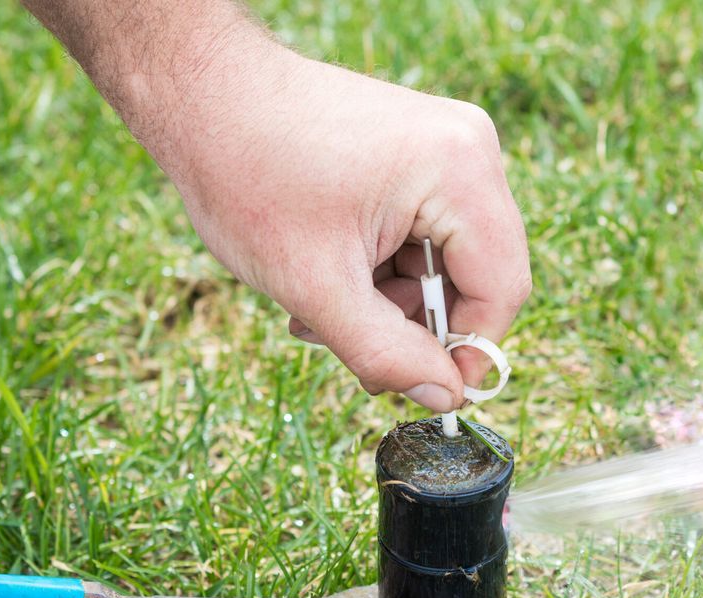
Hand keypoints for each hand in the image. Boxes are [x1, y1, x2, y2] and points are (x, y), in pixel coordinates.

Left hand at [25, 2, 530, 412]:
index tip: (424, 390)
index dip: (469, 352)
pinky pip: (423, 235)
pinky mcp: (418, 152)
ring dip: (386, 303)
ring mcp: (445, 147)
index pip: (501, 289)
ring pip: (443, 263)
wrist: (202, 95)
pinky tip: (326, 275)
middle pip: (475, 276)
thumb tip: (445, 398)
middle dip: (412, 325)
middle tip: (350, 351)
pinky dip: (379, 269)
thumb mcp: (316, 286)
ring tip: (317, 311)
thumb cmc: (248, 174)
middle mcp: (468, 151)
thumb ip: (386, 353)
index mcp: (460, 172)